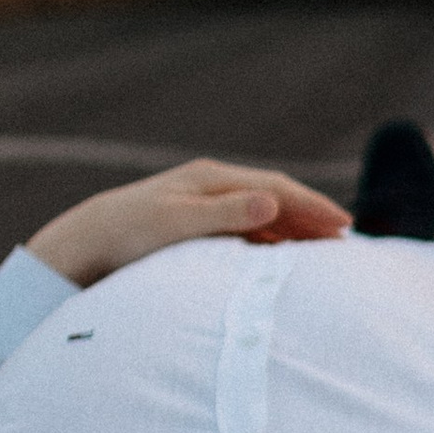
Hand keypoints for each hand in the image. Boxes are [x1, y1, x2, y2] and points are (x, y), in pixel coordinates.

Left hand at [26, 158, 351, 287]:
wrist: (87, 242)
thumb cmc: (128, 233)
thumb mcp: (176, 224)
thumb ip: (225, 215)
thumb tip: (272, 201)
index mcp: (212, 178)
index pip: (276, 188)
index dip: (313, 206)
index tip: (344, 226)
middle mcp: (213, 185)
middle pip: (276, 197)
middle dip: (312, 215)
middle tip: (347, 238)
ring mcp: (206, 202)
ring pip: (264, 213)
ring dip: (295, 228)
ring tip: (325, 249)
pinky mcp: (199, 223)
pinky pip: (247, 227)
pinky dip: (272, 238)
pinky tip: (284, 255)